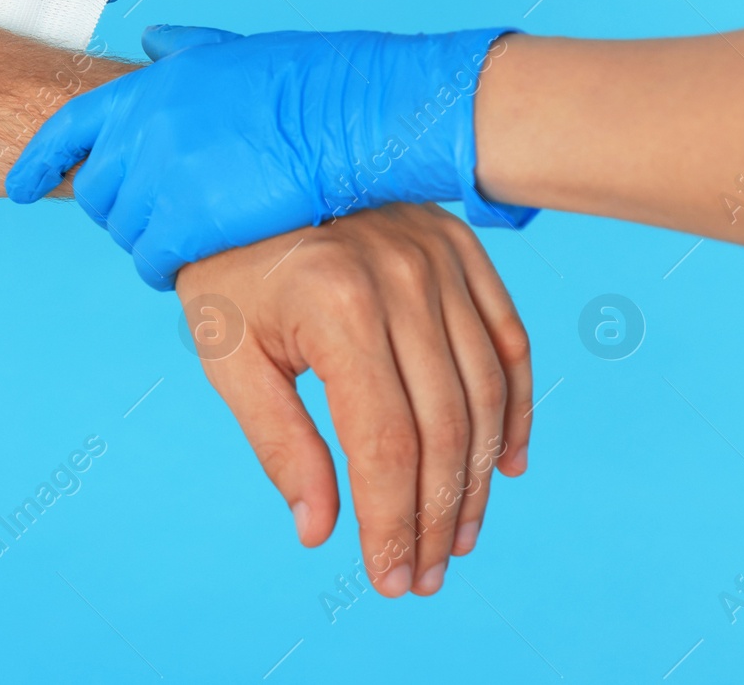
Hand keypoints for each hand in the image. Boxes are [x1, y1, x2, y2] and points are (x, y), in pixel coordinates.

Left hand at [5, 23, 533, 289]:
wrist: (350, 114)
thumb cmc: (310, 80)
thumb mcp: (233, 52)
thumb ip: (184, 56)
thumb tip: (153, 42)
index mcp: (148, 85)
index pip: (69, 128)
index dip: (41, 161)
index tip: (20, 186)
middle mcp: (142, 128)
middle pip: (98, 191)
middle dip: (119, 209)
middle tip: (157, 220)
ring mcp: (159, 176)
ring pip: (125, 231)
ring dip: (148, 242)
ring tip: (184, 241)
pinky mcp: (186, 223)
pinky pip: (153, 261)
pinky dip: (166, 269)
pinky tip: (190, 268)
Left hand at [177, 203, 530, 597]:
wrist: (243, 165)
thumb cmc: (226, 267)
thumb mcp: (228, 355)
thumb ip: (279, 442)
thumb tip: (320, 530)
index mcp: (339, 306)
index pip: (385, 443)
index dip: (393, 522)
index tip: (389, 578)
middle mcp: (403, 279)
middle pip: (446, 428)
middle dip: (437, 516)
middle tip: (425, 574)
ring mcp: (441, 260)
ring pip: (485, 392)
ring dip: (480, 478)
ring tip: (457, 535)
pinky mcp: (461, 248)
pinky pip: (508, 340)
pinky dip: (517, 407)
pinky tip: (508, 464)